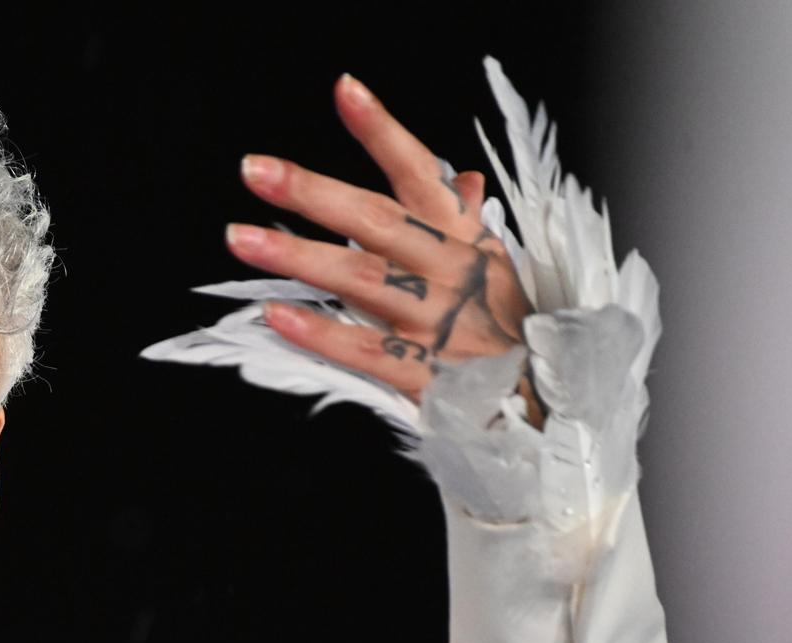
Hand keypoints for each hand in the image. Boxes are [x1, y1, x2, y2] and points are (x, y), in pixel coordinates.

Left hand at [225, 74, 542, 423]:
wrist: (550, 403)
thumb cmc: (508, 327)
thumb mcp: (496, 265)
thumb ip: (464, 222)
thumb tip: (458, 176)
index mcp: (464, 237)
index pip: (421, 173)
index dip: (383, 131)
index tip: (344, 90)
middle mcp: (452, 270)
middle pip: (376, 221)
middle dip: (312, 191)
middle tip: (254, 169)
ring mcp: (440, 322)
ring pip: (361, 280)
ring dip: (297, 257)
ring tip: (241, 238)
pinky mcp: (428, 375)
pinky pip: (367, 351)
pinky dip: (320, 333)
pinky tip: (277, 314)